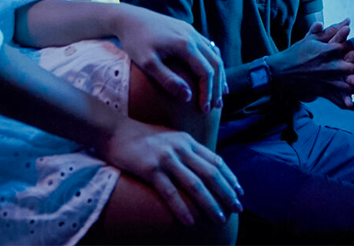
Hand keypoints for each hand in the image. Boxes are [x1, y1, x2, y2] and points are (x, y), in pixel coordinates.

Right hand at [100, 118, 242, 226]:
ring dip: (209, 203)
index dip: (230, 177)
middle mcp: (181, 148)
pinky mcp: (150, 168)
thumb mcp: (169, 139)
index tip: (240, 191)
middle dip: (227, 192)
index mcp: (187, 141)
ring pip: (194, 184)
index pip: (215, 161)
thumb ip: (186, 151)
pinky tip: (190, 221)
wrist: (114, 131)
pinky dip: (181, 207)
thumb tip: (203, 168)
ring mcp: (166, 158)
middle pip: (210, 173)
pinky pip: (169, 191)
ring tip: (219, 218)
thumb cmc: (141, 138)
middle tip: (237, 208)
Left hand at [113, 6, 225, 110]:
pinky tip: (212, 73)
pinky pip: (207, 47)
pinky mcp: (187, 30)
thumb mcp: (147, 64)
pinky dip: (213, 62)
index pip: (206, 72)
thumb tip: (188, 97)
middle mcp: (193, 36)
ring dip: (219, 75)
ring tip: (220, 92)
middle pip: (216, 63)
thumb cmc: (135, 42)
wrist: (129, 18)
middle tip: (217, 105)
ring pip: (214, 54)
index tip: (204, 109)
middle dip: (218, 86)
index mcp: (185, 45)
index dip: (208, 92)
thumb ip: (168, 80)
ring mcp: (191, 31)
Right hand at [271, 19, 353, 109]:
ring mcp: (329, 81)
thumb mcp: (311, 37)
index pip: (353, 42)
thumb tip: (346, 21)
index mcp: (330, 50)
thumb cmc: (296, 53)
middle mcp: (332, 66)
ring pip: (352, 87)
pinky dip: (350, 104)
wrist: (281, 72)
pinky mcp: (324, 92)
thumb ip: (329, 29)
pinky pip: (340, 101)